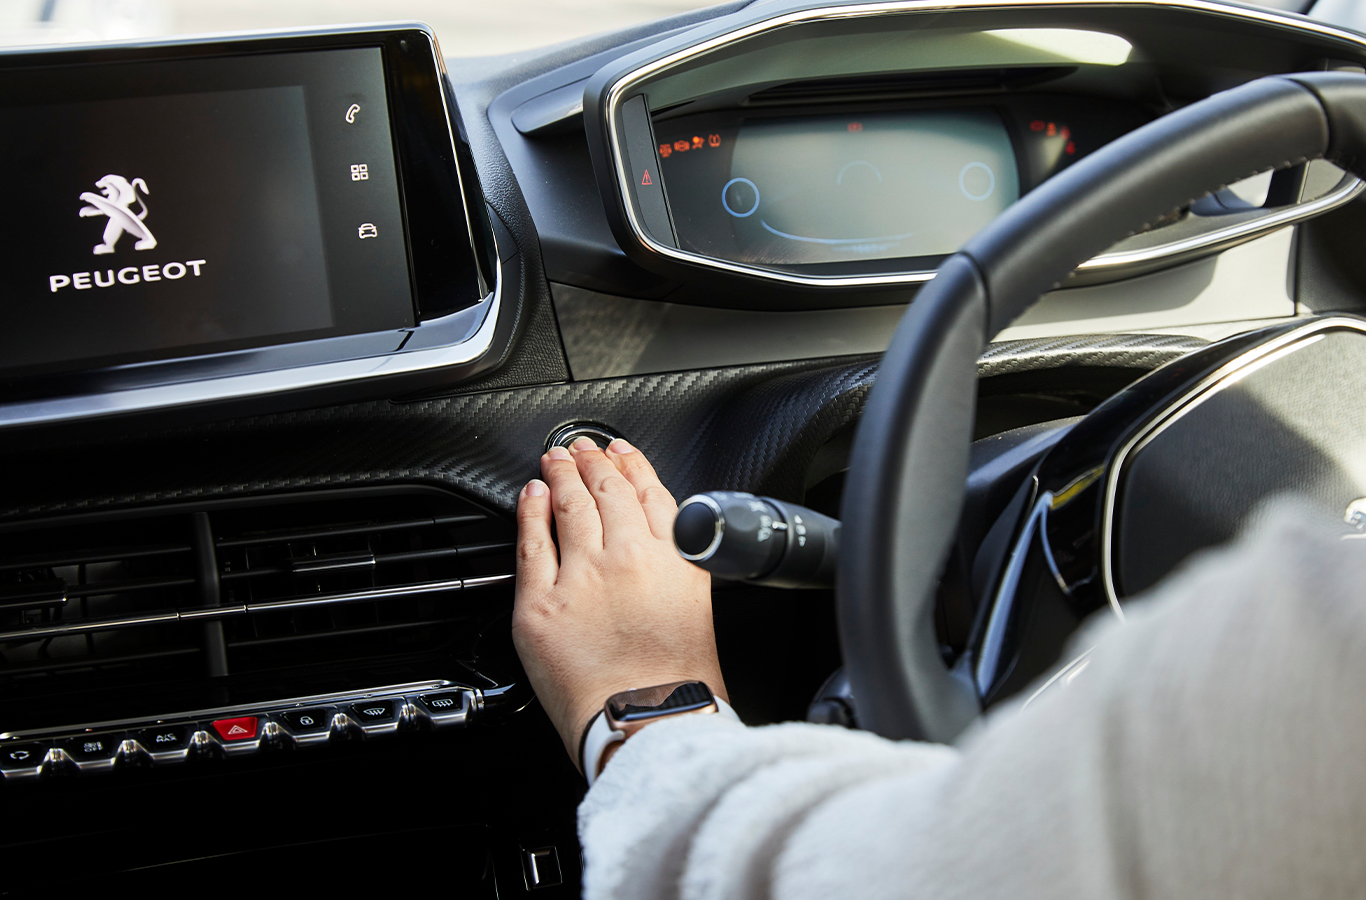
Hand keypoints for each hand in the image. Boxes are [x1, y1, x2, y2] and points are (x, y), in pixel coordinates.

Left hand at [513, 438, 726, 767]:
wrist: (649, 727)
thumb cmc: (679, 689)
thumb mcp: (700, 611)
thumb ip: (679, 571)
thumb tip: (658, 550)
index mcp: (675, 559)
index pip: (651, 494)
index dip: (632, 465)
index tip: (621, 452)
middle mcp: (629, 558)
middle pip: (607, 491)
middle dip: (593, 462)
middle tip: (582, 447)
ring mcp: (582, 577)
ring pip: (569, 506)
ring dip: (561, 474)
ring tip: (555, 459)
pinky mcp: (541, 604)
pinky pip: (530, 543)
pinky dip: (529, 512)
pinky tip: (529, 495)